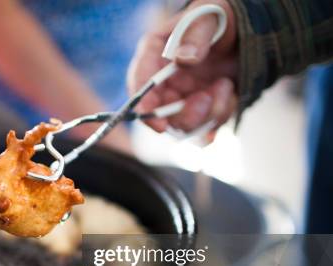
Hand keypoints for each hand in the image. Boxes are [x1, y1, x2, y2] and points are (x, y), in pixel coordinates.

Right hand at [127, 0, 238, 132]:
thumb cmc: (223, 18)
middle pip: (158, 112)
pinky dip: (219, 115)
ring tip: (225, 85)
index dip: (143, 100)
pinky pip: (204, 128)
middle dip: (182, 113)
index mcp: (155, 53)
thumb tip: (184, 58)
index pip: (139, 79)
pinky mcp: (200, 110)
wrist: (248, 33)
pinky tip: (229, 94)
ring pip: (183, 125)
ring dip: (207, 112)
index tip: (153, 115)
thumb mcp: (212, 16)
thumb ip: (196, 34)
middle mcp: (163, 81)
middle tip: (205, 97)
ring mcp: (181, 98)